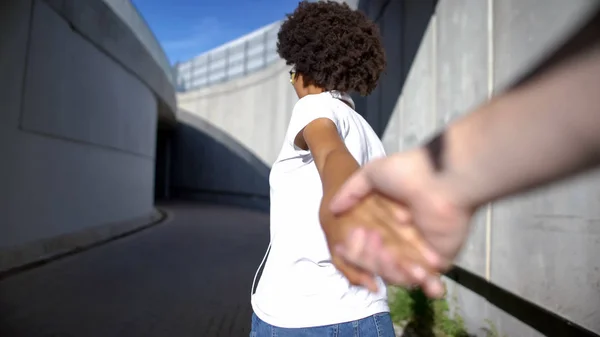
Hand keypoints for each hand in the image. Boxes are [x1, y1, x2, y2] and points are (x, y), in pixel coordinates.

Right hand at [329, 148, 474, 296]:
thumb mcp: (371, 174)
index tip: (346, 243)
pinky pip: (424, 279)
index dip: (357, 248)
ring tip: (386, 253)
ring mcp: (423, 250)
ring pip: (400, 273)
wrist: (441, 177)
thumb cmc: (407, 173)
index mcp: (390, 220)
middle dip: (371, 258)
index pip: (369, 244)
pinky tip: (406, 270)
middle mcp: (406, 237)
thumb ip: (350, 191)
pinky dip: (414, 280)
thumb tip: (333, 209)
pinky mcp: (440, 259)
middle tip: (371, 240)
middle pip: (382, 261)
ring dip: (389, 269)